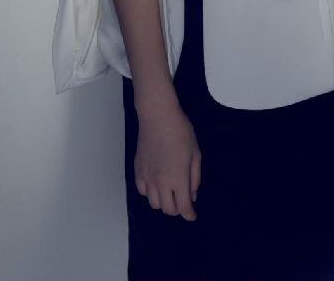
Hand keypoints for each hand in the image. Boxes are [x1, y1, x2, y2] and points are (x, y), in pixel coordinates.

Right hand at [134, 104, 201, 220]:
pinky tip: (156, 184)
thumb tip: (192, 195)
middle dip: (178, 209)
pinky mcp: (138, 171)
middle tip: (183, 201)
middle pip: (168, 209)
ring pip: (154, 204)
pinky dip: (150, 193)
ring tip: (170, 193)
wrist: (158, 117)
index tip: (193, 215)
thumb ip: (195, 178)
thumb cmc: (180, 132)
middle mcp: (161, 183)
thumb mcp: (195, 154)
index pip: (183, 208)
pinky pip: (142, 192)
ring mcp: (147, 178)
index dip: (189, 214)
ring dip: (164, 203)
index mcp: (178, 179)